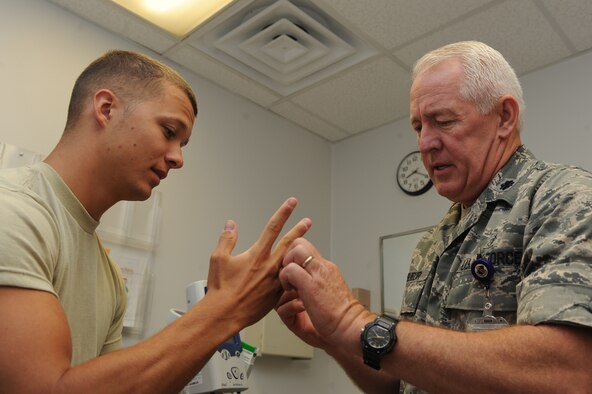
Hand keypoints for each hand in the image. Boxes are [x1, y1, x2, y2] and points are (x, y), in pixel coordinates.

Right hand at [205, 197, 310, 327]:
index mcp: (257, 255)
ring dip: (300, 252)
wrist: (224, 314)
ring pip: (292, 262)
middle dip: (299, 230)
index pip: (273, 227)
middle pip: (289, 243)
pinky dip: (295, 275)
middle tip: (308, 221)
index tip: (292, 203)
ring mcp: (275, 281)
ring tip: (307, 247)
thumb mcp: (218, 258)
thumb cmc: (221, 289)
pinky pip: (289, 282)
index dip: (284, 213)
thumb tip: (230, 225)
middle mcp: (269, 266)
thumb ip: (227, 239)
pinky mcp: (276, 295)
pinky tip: (300, 274)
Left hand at [276, 238, 372, 350]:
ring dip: (286, 266)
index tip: (292, 275)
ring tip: (290, 284)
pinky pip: (290, 270)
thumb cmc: (340, 319)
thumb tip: (301, 289)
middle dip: (288, 256)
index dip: (294, 257)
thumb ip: (315, 286)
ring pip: (296, 250)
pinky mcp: (311, 285)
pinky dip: (285, 280)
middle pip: (300, 243)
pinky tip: (291, 293)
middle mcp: (324, 267)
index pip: (307, 249)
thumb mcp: (328, 295)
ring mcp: (318, 274)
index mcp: (327, 269)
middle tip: (289, 276)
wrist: (351, 328)